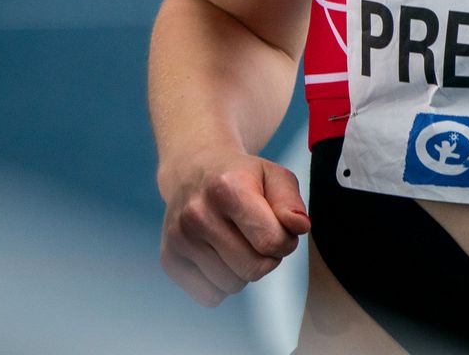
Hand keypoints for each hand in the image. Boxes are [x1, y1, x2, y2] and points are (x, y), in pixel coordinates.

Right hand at [159, 150, 311, 305]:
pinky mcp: (169, 259)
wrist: (193, 171)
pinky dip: (222, 283)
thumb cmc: (241, 177)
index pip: (271, 241)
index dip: (285, 241)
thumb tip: (300, 228)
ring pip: (232, 285)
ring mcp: (179, 238)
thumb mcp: (274, 176)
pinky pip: (210, 296)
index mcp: (227, 188)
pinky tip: (219, 254)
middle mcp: (197, 214)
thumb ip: (291, 203)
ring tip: (238, 242)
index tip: (280, 228)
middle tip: (261, 237)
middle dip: (267, 258)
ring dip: (244, 271)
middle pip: (253, 268)